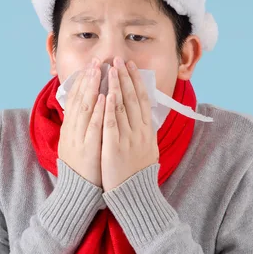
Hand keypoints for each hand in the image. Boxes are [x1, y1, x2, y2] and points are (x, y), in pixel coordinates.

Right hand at [58, 58, 105, 186]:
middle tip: (96, 60)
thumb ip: (81, 126)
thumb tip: (89, 108)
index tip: (92, 65)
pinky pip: (93, 127)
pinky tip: (103, 97)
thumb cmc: (83, 168)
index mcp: (70, 128)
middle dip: (88, 78)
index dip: (84, 81)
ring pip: (85, 108)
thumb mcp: (77, 143)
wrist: (77, 193)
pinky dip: (98, 111)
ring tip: (99, 71)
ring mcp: (79, 139)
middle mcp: (72, 131)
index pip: (75, 99)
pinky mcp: (88, 149)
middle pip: (79, 99)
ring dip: (92, 88)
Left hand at [101, 57, 158, 191]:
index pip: (142, 100)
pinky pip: (112, 123)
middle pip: (133, 98)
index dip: (137, 81)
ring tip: (110, 69)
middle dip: (125, 77)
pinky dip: (109, 108)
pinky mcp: (115, 147)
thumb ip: (143, 131)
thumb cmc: (137, 173)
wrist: (135, 195)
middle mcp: (139, 131)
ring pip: (122, 107)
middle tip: (119, 59)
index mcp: (147, 131)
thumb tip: (143, 115)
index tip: (131, 66)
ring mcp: (128, 139)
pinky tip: (105, 94)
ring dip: (116, 86)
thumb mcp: (147, 148)